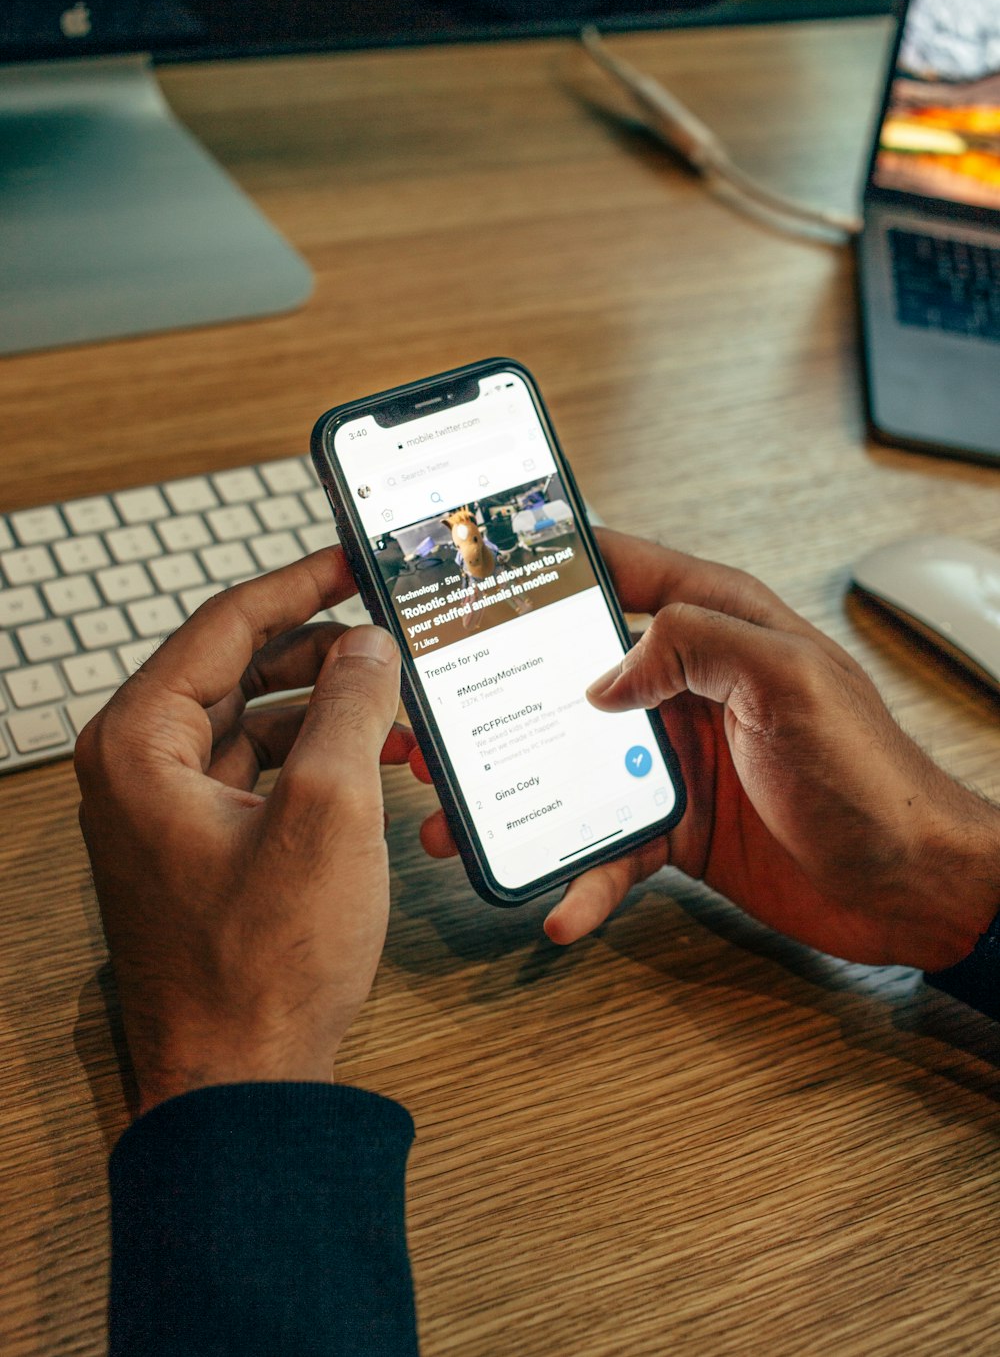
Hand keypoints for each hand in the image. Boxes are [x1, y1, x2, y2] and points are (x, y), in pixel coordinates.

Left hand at [76, 549, 412, 1116]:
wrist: (242, 1081)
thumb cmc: (267, 961)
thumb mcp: (331, 810)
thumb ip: (352, 705)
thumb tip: (370, 644)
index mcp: (139, 743)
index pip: (224, 625)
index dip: (299, 583)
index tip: (354, 558)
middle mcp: (138, 769)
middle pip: (239, 669)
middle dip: (322, 652)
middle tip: (392, 634)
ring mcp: (166, 812)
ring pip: (254, 721)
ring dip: (327, 709)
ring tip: (399, 706)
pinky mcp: (200, 847)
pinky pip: (260, 772)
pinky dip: (316, 759)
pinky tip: (375, 762)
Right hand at [416, 530, 999, 970]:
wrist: (911, 888)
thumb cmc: (872, 776)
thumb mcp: (790, 682)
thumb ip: (697, 644)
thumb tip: (607, 671)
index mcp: (718, 627)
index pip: (620, 571)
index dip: (552, 564)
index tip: (480, 575)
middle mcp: (688, 686)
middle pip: (571, 677)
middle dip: (497, 699)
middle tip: (434, 721)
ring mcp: (678, 758)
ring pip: (572, 766)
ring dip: (516, 796)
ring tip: (459, 823)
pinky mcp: (680, 826)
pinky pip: (611, 846)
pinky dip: (582, 877)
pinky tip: (562, 903)